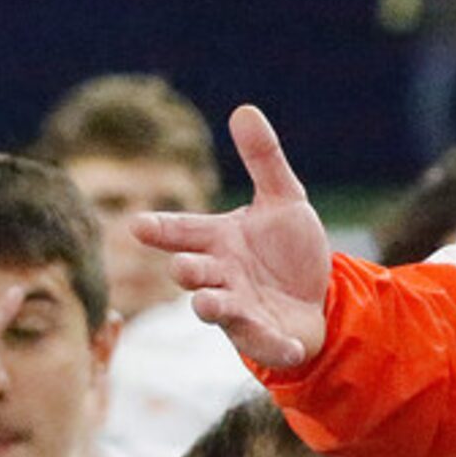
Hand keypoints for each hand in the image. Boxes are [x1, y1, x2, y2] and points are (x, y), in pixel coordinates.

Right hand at [130, 104, 331, 367]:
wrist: (318, 298)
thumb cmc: (288, 250)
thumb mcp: (285, 199)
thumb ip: (264, 160)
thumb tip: (245, 109)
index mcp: (218, 240)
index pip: (181, 231)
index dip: (160, 229)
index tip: (137, 225)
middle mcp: (220, 276)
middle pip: (194, 273)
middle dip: (187, 269)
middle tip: (182, 265)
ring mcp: (239, 310)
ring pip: (217, 311)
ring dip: (211, 307)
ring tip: (205, 305)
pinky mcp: (265, 338)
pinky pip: (265, 343)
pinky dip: (276, 346)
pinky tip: (291, 347)